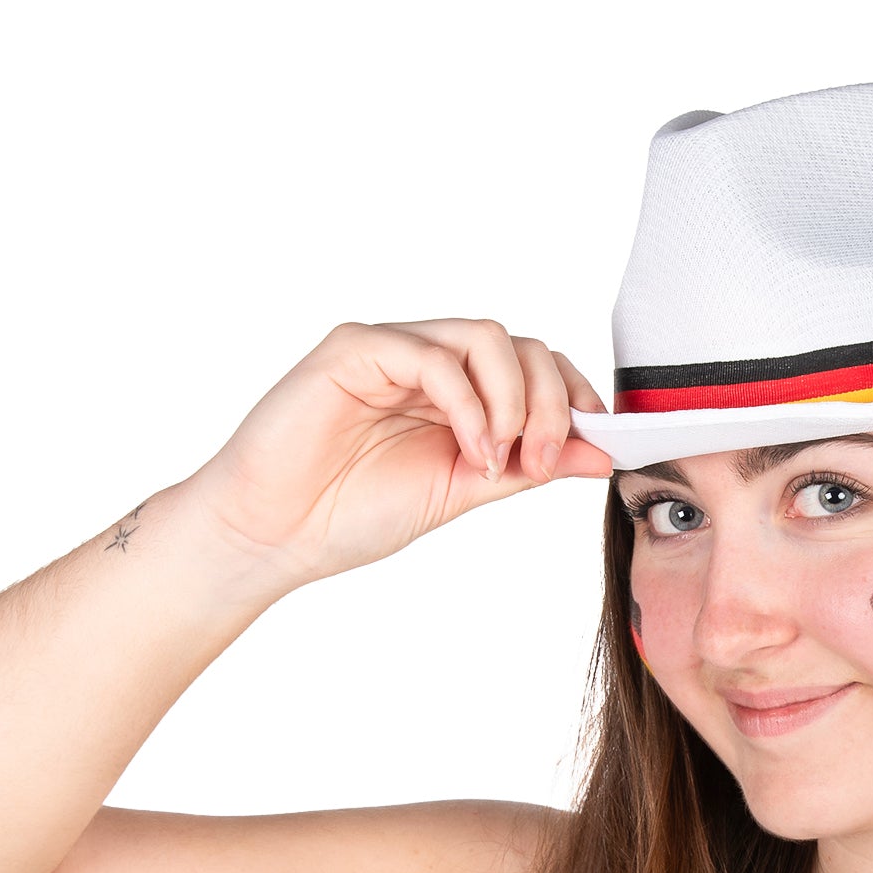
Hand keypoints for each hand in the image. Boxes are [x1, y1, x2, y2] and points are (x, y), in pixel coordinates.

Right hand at [179, 318, 613, 595]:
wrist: (275, 536)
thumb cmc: (351, 514)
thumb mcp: (462, 492)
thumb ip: (524, 467)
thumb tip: (598, 453)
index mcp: (455, 393)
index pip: (534, 365)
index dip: (572, 397)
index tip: (594, 445)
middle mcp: (426, 362)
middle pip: (520, 345)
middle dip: (549, 404)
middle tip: (539, 464)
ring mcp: (391, 350)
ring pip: (485, 337)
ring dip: (513, 402)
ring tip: (498, 460)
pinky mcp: (354, 350)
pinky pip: (433, 357)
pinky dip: (469, 405)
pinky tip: (469, 450)